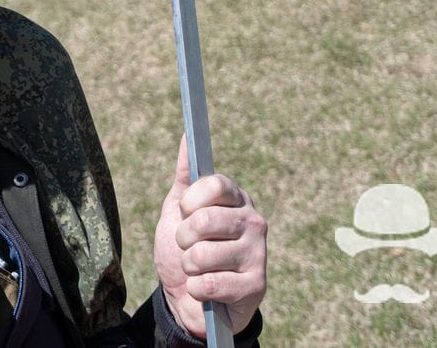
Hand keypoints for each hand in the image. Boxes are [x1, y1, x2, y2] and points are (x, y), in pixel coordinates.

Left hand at [154, 139, 266, 339]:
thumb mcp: (178, 211)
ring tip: (197, 270)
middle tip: (186, 247)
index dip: (190, 201)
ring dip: (188, 267)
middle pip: (205, 220)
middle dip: (183, 238)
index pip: (214, 184)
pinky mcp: (257, 285)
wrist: (188, 299)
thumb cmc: (185, 250)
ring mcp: (258, 254)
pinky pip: (209, 284)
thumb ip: (185, 177)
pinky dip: (196, 289)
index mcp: (236, 199)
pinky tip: (206, 291)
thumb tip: (187, 137)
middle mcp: (253, 222)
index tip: (184, 212)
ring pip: (202, 255)